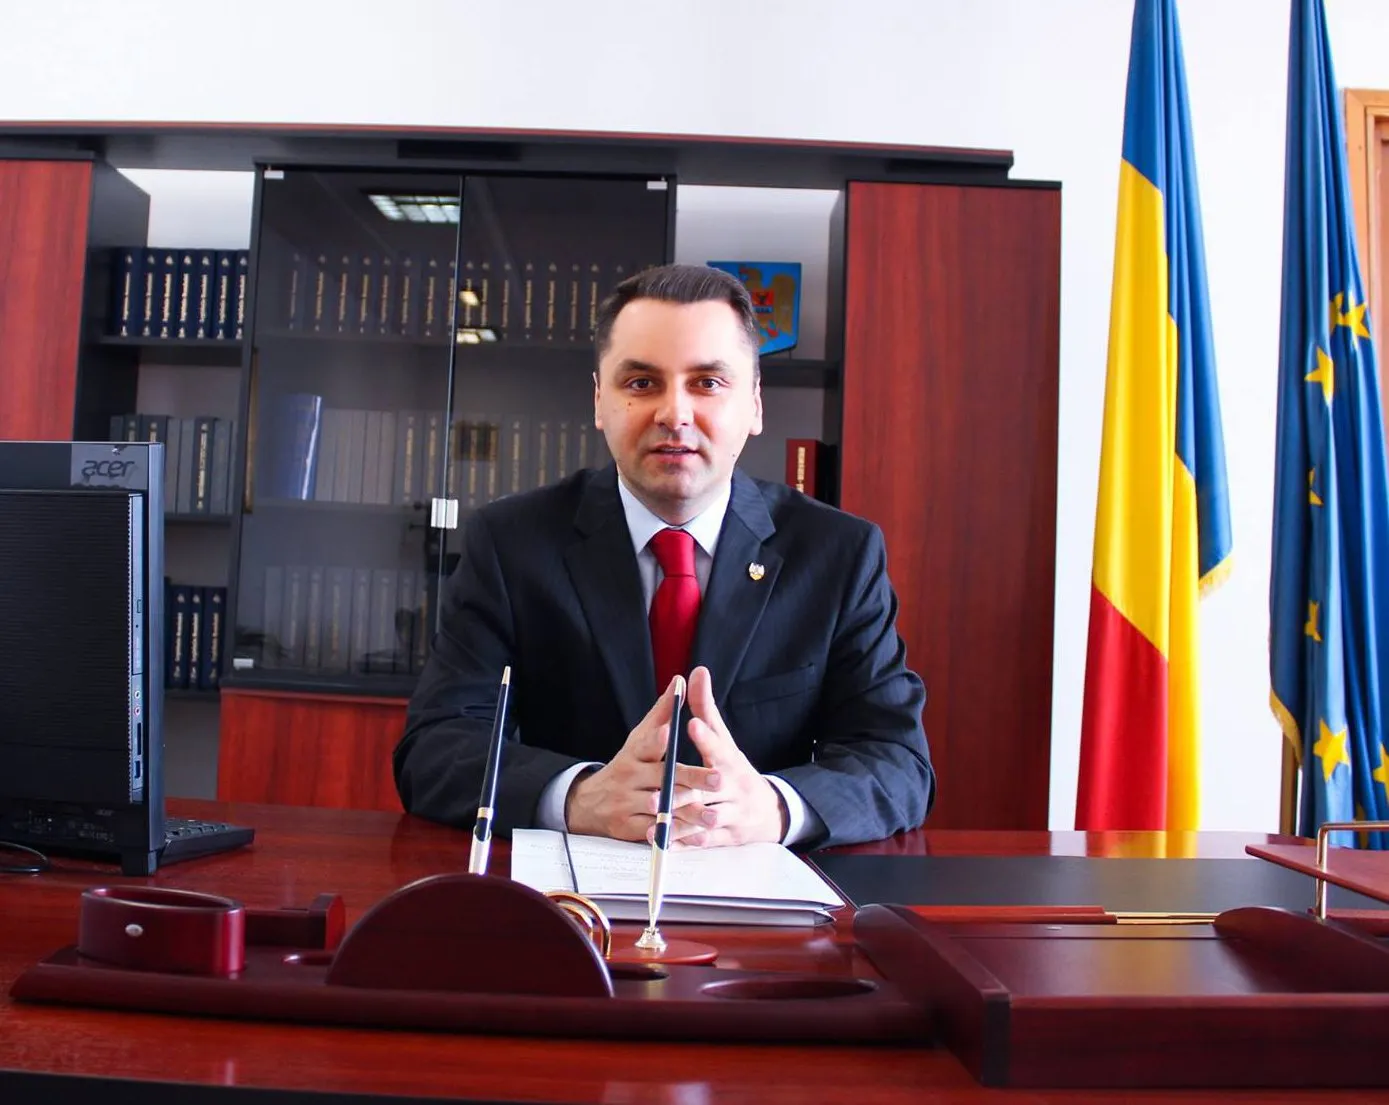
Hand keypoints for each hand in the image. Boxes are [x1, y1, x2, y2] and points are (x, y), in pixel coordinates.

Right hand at [564, 676, 721, 841]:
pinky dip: (670, 833)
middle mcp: (629, 777)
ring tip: (711, 814)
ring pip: (660, 807)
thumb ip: (662, 713)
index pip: (647, 744)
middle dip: (691, 779)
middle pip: (663, 779)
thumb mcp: (640, 738)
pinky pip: (652, 831)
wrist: (591, 803)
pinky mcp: (627, 827)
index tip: (671, 733)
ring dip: (686, 811)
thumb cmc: (628, 765)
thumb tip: (680, 681)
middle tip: (717, 780)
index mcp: (635, 753)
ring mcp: (626, 803)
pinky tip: (689, 836)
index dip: (658, 739)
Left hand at [671, 665, 786, 847]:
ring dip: (682, 819)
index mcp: (730, 760)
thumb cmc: (734, 769)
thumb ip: (706, 708)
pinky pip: (704, 840)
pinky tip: (665, 841)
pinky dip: (685, 841)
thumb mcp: (724, 739)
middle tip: (660, 788)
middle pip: (710, 787)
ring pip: (706, 817)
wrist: (767, 811)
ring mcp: (731, 813)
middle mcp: (733, 787)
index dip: (705, 737)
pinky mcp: (725, 836)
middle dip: (687, 787)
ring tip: (658, 818)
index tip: (692, 725)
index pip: (718, 746)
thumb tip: (696, 672)